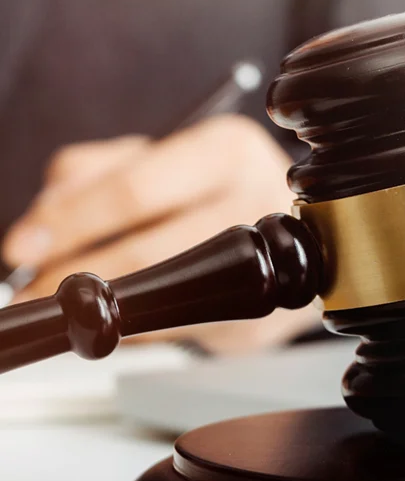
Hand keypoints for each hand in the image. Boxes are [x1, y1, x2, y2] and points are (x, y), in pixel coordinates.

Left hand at [2, 115, 321, 351]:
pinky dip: (131, 325)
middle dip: (74, 275)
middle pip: (146, 251)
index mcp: (227, 151)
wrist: (301, 234)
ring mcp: (262, 270)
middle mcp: (254, 207)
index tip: (24, 246)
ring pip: (158, 297)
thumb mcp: (159, 156)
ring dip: (98, 307)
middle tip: (28, 289)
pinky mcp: (254, 320)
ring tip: (61, 303)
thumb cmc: (217, 188)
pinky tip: (115, 313)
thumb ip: (93, 172)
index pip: (135, 191)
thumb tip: (42, 220)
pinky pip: (174, 329)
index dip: (71, 222)